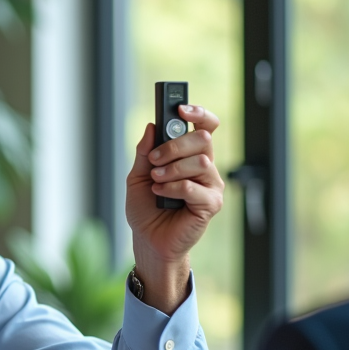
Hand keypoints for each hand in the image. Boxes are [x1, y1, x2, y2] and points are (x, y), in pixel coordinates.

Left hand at [125, 104, 223, 313]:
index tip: (182, 109)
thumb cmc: (146, 208)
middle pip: (203, 139)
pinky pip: (195, 187)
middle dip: (174, 146)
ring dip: (171, 170)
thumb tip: (152, 126)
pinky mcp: (211, 204)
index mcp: (189, 155)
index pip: (206, 126)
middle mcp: (205, 166)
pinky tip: (161, 195)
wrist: (148, 240)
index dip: (198, 113)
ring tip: (156, 181)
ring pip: (200, 161)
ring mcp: (211, 185)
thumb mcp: (137, 176)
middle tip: (154, 161)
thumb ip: (144, 152)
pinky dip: (173, 188)